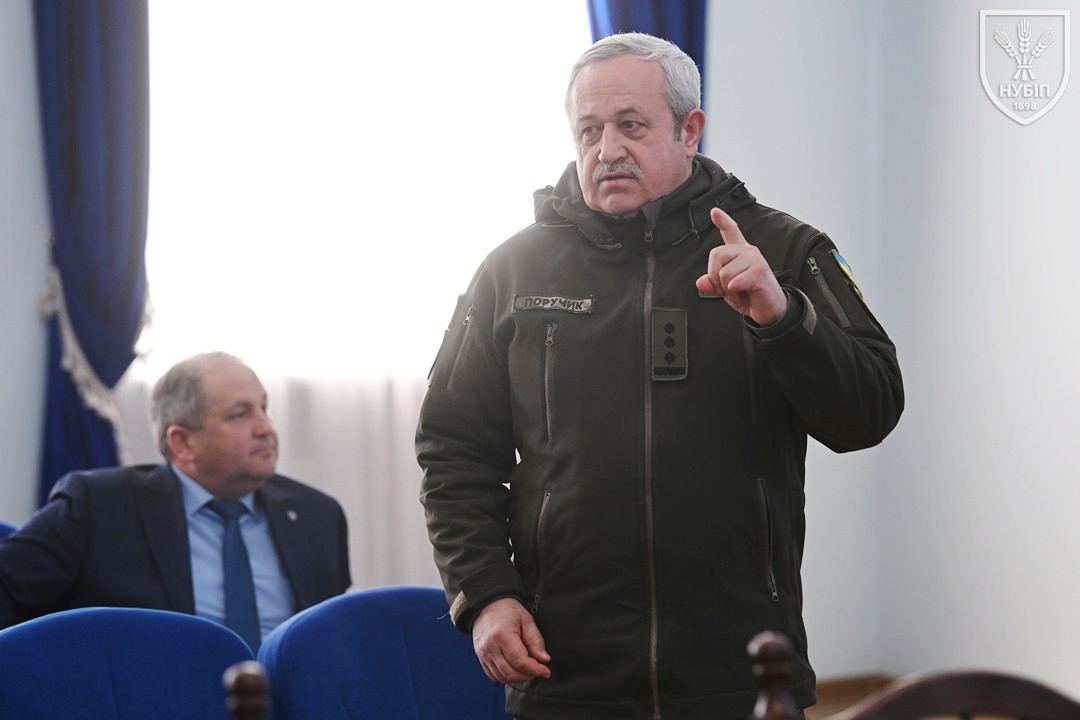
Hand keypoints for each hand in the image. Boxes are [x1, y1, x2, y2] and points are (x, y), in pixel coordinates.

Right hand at [472, 597, 551, 682]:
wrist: (486, 606)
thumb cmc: (507, 610)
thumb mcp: (526, 620)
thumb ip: (536, 640)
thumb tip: (544, 659)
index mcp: (501, 635)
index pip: (520, 662)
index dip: (535, 669)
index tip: (546, 671)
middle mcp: (490, 647)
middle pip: (511, 673)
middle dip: (529, 675)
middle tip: (539, 669)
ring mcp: (483, 655)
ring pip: (503, 678)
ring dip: (518, 678)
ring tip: (528, 669)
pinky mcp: (481, 659)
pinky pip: (494, 676)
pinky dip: (507, 677)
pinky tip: (515, 669)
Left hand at [695, 207, 787, 325]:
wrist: (770, 310)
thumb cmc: (750, 296)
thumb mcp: (725, 290)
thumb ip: (712, 283)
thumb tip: (701, 281)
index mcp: (740, 253)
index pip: (731, 232)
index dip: (723, 221)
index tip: (714, 211)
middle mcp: (748, 252)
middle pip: (716, 255)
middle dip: (716, 277)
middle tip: (731, 288)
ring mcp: (755, 259)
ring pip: (723, 272)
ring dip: (727, 289)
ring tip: (741, 292)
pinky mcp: (759, 271)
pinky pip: (735, 281)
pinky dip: (735, 292)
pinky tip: (743, 292)